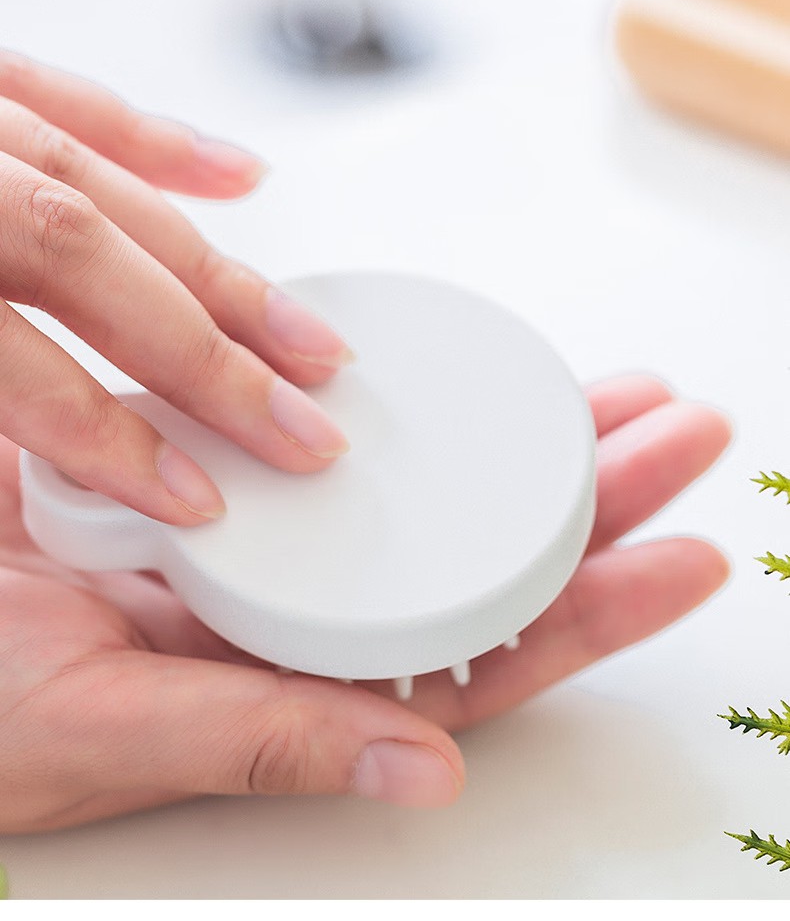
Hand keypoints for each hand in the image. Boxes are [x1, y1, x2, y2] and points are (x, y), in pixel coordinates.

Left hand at [0, 51, 351, 524]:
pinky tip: (233, 175)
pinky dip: (158, 140)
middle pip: (86, 260)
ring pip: (98, 183)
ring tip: (304, 334)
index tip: (192, 498)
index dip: (112, 439)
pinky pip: (68, 97)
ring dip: (213, 262)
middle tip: (298, 427)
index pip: (15, 368)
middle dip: (209, 352)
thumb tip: (26, 519)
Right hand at [0, 374, 729, 831]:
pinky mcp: (214, 467)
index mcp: (300, 684)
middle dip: (597, 495)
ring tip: (611, 395)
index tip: (687, 556)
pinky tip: (451, 371)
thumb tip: (426, 766)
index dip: (596, 608)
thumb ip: (264, 741)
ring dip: (524, 442)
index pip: (486, 653)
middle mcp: (303, 613)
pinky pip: (334, 437)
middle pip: (483, 557)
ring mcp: (268, 539)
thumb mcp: (114, 728)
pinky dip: (403, 402)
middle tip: (679, 433)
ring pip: (428, 493)